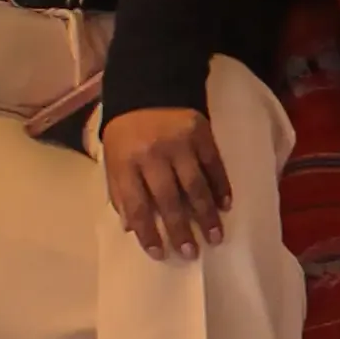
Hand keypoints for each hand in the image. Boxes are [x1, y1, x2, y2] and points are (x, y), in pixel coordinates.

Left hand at [101, 105, 230, 258]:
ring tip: (215, 237)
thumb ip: (121, 191)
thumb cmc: (127, 130)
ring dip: (206, 214)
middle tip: (191, 253)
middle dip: (181, 229)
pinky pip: (214, 165)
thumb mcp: (114, 158)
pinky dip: (221, 187)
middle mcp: (152, 155)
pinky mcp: (201, 133)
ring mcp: (179, 143)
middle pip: (168, 199)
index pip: (136, 205)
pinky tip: (226, 205)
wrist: (149, 85)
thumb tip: (131, 227)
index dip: (147, 232)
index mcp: (126, 162)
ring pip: (195, 186)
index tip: (159, 253)